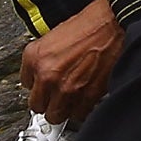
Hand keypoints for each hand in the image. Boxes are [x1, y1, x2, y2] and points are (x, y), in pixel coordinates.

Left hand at [20, 0, 122, 123]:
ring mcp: (66, 88)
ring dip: (63, 109)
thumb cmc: (91, 25)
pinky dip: (81, 110)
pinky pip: (78, 115)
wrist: (115, 24)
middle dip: (47, 102)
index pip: (25, 84)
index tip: (43, 85)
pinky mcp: (86, 96)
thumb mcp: (56, 35)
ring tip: (69, 101)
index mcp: (35, 56)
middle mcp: (47, 74)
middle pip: (37, 106)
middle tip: (55, 97)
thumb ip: (46, 58)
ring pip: (56, 115)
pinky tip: (84, 99)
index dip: (38, 84)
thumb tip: (43, 73)